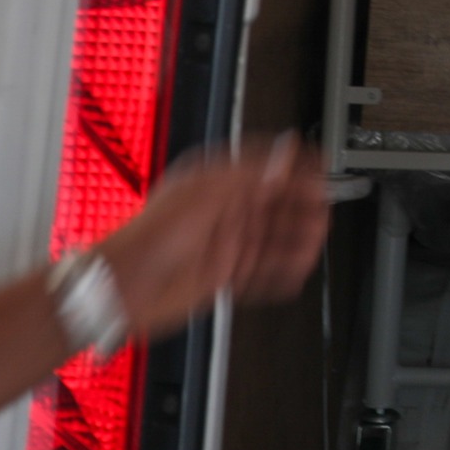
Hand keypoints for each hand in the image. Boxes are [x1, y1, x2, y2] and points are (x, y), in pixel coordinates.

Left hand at [95, 136, 328, 329]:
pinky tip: (295, 271)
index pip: (263, 165)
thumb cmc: (149, 238)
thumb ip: (248, 177)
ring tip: (317, 241)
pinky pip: (260, 269)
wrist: (124, 288)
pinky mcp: (221, 273)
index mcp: (213, 180)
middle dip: (301, 205)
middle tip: (325, 208)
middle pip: (272, 202)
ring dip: (295, 238)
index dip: (293, 165)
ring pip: (270, 237)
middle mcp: (220, 208)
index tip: (319, 167)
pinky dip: (280, 270)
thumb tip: (281, 161)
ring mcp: (222, 242)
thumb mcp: (204, 196)